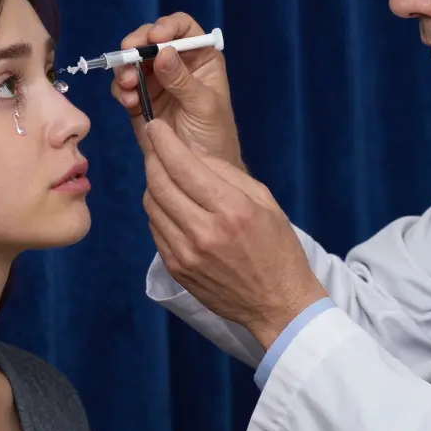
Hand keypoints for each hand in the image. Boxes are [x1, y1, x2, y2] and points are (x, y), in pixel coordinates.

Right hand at [110, 12, 243, 168]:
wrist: (198, 171)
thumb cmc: (214, 136)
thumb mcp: (203, 106)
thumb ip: (182, 80)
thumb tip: (163, 53)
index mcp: (201, 58)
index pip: (183, 28)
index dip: (167, 27)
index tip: (155, 37)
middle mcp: (176, 64)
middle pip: (150, 39)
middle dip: (137, 44)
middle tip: (128, 54)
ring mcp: (155, 81)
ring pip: (132, 60)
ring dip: (125, 68)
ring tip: (128, 85)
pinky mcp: (139, 100)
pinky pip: (123, 86)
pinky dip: (120, 90)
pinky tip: (129, 102)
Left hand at [142, 119, 327, 348]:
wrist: (278, 303)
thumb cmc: (277, 248)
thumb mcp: (264, 201)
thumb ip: (226, 173)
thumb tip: (191, 152)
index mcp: (232, 210)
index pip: (183, 166)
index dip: (164, 141)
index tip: (156, 126)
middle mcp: (205, 231)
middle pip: (159, 183)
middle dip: (153, 158)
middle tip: (155, 146)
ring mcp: (187, 253)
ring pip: (152, 205)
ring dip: (153, 184)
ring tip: (165, 174)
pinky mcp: (177, 269)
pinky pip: (155, 229)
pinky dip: (158, 210)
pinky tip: (171, 205)